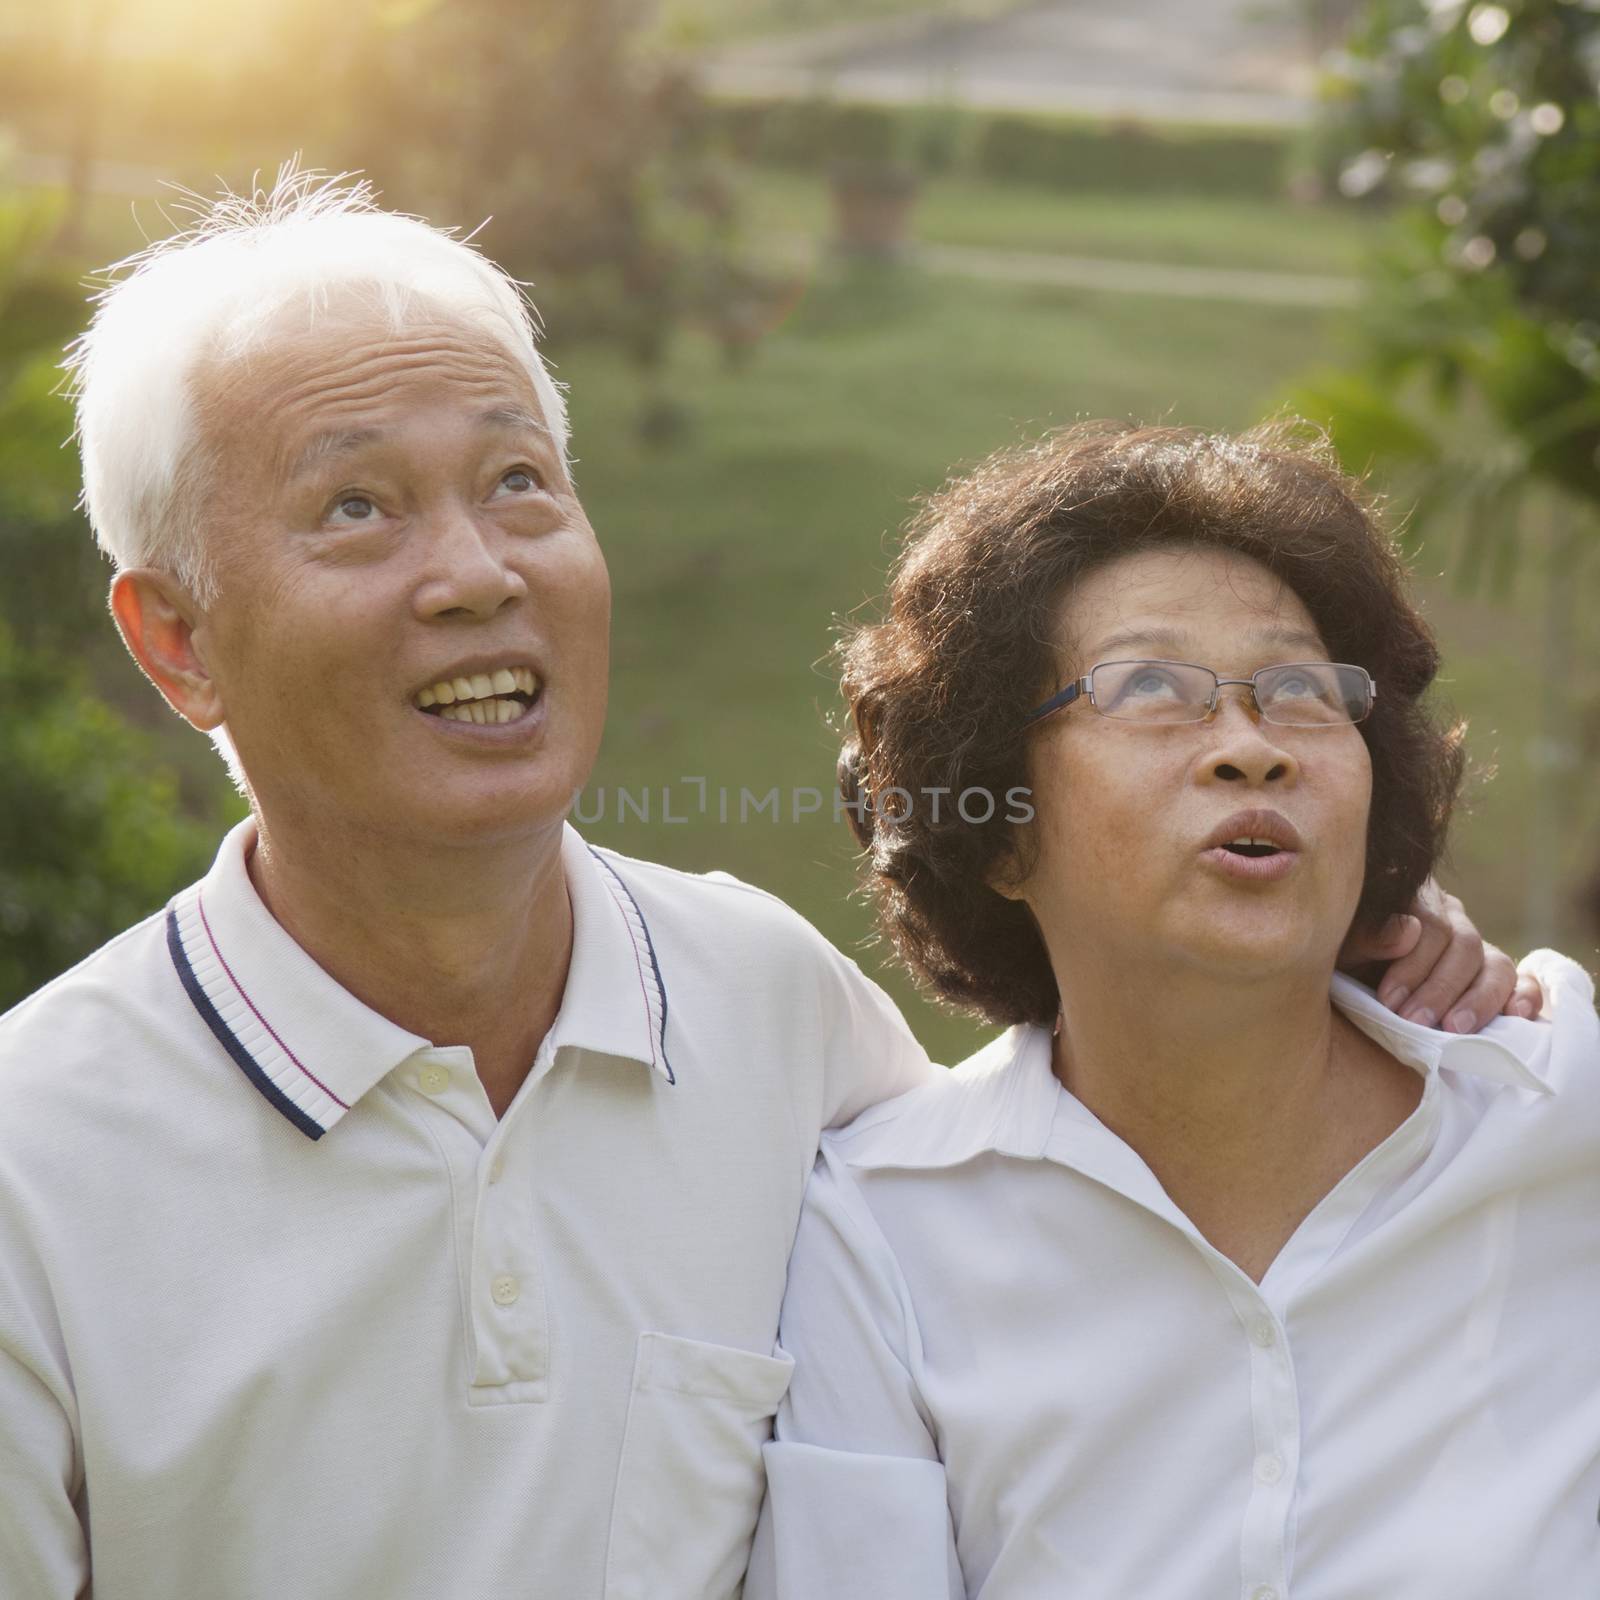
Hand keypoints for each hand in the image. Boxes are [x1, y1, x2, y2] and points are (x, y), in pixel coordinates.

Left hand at [1339, 879, 1543, 1032]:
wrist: (1346, 980)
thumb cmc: (1340, 959)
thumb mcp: (1340, 946)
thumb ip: (1368, 935)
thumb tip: (1409, 932)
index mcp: (1414, 898)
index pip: (1431, 926)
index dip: (1413, 966)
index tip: (1389, 1001)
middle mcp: (1451, 916)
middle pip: (1465, 946)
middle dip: (1439, 989)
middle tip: (1416, 1022)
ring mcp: (1476, 944)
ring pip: (1496, 964)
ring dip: (1478, 1000)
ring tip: (1454, 1030)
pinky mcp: (1493, 974)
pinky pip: (1520, 979)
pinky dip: (1525, 995)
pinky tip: (1517, 1015)